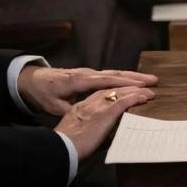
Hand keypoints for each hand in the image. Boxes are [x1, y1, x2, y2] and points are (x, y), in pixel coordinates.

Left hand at [18, 65, 157, 116]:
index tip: (143, 89)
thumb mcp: (54, 105)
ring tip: (149, 79)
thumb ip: (73, 108)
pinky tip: (132, 81)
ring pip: (114, 73)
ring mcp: (89, 73)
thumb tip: (88, 113)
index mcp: (81, 81)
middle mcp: (88, 74)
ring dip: (132, 76)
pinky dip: (123, 77)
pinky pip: (109, 75)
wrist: (31, 80)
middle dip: (136, 77)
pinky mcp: (88, 75)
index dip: (127, 85)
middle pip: (116, 74)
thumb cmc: (43, 94)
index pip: (109, 82)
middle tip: (155, 81)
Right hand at [54, 87, 154, 160]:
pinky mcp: (105, 113)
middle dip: (126, 88)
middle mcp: (88, 104)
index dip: (113, 92)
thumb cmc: (67, 148)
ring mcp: (97, 107)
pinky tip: (145, 97)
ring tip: (148, 90)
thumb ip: (91, 131)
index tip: (123, 92)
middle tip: (140, 86)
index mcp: (79, 108)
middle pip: (111, 91)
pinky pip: (124, 102)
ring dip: (135, 91)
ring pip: (119, 93)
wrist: (61, 149)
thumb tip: (106, 138)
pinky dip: (136, 98)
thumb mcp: (77, 134)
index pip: (99, 96)